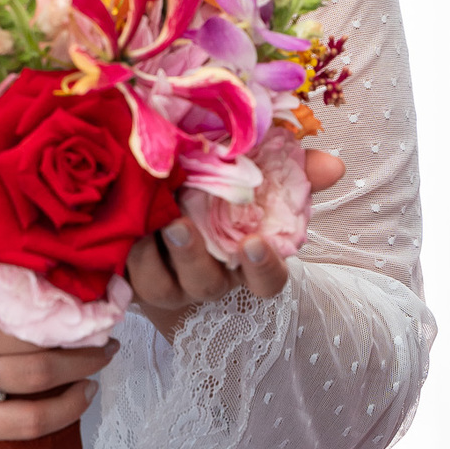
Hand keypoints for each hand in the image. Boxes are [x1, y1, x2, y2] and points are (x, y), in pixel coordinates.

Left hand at [125, 148, 345, 343]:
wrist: (155, 208)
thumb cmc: (216, 193)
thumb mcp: (254, 177)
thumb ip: (295, 172)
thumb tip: (333, 165)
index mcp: (240, 259)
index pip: (266, 282)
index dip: (264, 269)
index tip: (254, 243)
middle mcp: (204, 277)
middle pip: (205, 283)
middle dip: (193, 257)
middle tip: (180, 224)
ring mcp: (163, 281)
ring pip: (159, 283)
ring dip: (151, 254)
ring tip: (142, 221)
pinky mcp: (125, 276)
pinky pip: (121, 276)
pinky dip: (119, 252)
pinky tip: (116, 223)